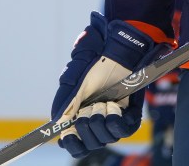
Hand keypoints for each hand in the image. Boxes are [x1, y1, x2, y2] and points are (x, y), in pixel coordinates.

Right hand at [51, 12, 162, 157]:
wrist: (122, 45)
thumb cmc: (97, 58)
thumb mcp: (77, 77)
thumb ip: (67, 99)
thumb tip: (57, 121)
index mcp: (80, 111)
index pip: (75, 140)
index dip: (72, 142)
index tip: (68, 137)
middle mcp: (97, 116)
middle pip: (90, 142)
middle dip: (86, 129)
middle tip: (87, 111)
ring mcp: (114, 116)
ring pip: (106, 138)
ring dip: (101, 124)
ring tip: (103, 105)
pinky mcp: (131, 113)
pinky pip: (125, 130)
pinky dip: (117, 124)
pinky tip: (113, 109)